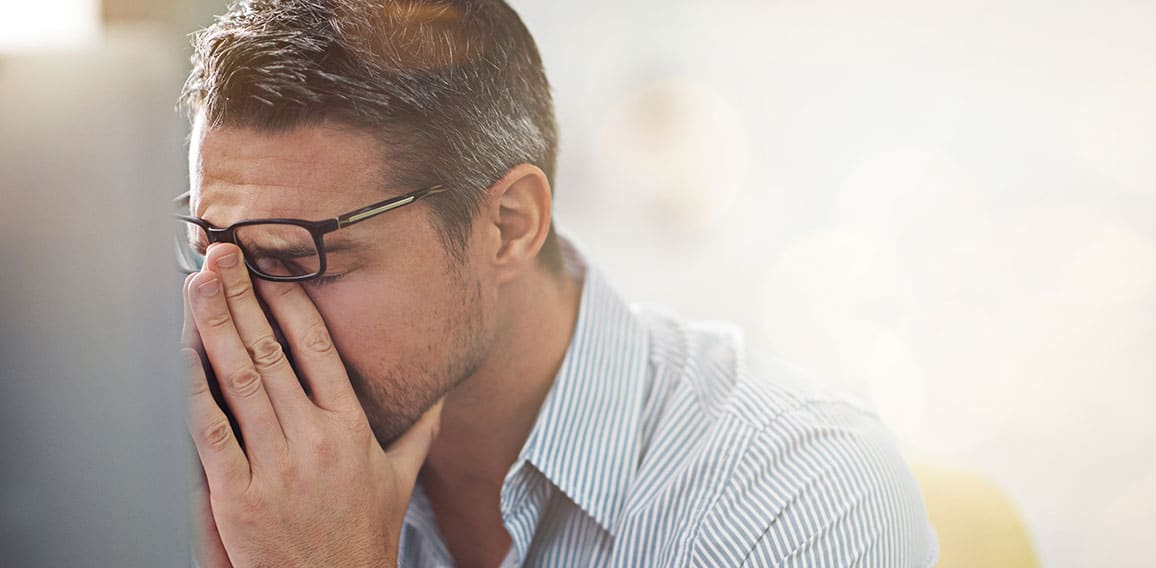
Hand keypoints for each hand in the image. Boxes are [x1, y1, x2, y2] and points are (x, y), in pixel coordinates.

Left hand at [181, 243, 442, 567]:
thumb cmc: (365, 537)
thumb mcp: (400, 480)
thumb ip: (418, 431)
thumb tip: (439, 395)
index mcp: (352, 429)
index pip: (320, 349)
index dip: (292, 303)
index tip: (272, 268)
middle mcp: (315, 440)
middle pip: (273, 353)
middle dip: (243, 297)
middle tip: (224, 255)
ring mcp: (275, 468)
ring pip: (240, 381)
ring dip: (215, 326)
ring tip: (198, 284)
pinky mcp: (237, 498)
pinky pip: (211, 432)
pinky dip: (195, 388)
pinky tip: (184, 353)